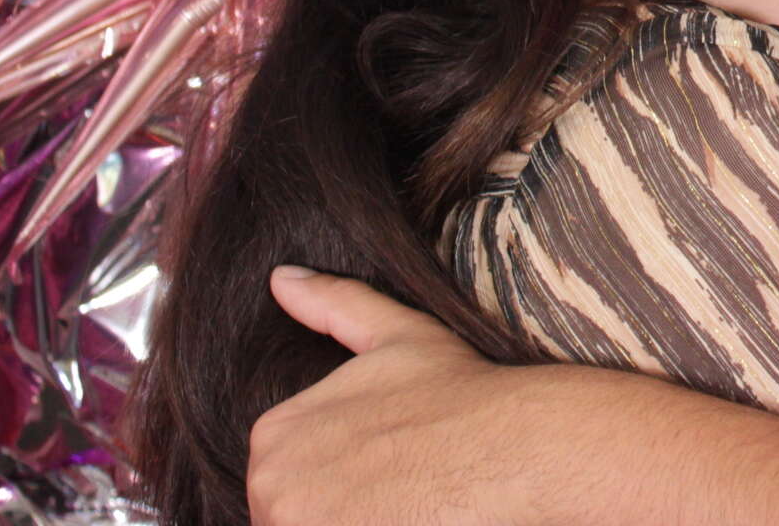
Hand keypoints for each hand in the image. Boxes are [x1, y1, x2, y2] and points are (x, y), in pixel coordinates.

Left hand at [250, 267, 545, 525]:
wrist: (509, 450)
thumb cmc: (456, 394)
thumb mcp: (393, 335)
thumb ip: (332, 304)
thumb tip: (280, 277)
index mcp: (274, 434)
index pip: (288, 472)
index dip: (338, 473)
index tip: (384, 467)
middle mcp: (269, 487)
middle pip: (293, 512)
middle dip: (337, 507)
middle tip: (396, 490)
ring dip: (352, 521)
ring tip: (402, 508)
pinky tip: (408, 518)